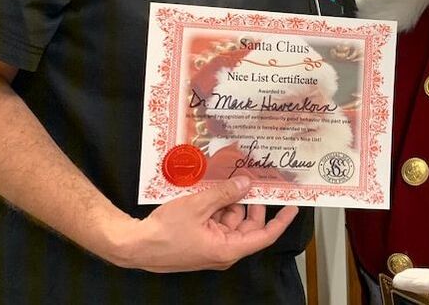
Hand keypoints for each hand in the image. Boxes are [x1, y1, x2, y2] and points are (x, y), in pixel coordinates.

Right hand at [110, 175, 298, 271]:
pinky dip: (218, 205)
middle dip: (250, 201)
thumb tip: (246, 184)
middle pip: (248, 224)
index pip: (264, 236)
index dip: (280, 221)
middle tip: (252, 178)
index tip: (293, 206)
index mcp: (227, 249)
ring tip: (226, 179)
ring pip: (232, 219)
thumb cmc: (166, 231)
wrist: (136, 245)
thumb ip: (225, 193)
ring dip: (230, 200)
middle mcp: (223, 250)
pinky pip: (217, 220)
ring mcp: (212, 245)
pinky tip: (212, 189)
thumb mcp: (198, 205)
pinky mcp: (201, 239)